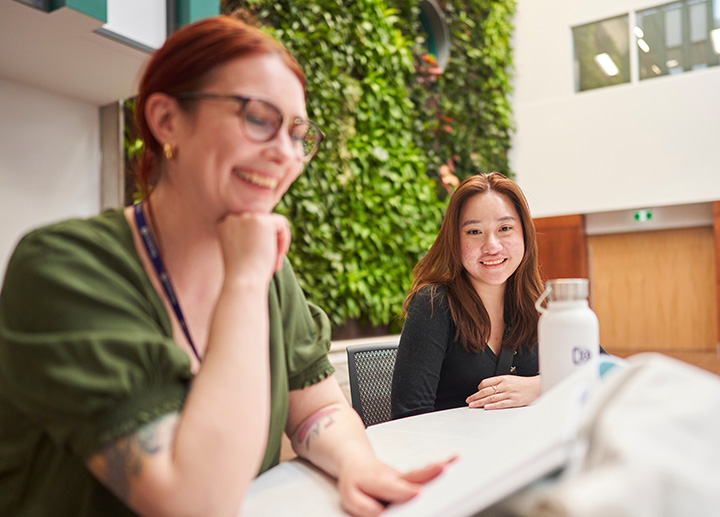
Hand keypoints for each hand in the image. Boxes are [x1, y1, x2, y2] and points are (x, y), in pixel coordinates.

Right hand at [216, 213, 290, 281]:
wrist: (242, 281)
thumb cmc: (243, 274)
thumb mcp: (242, 251)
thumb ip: (250, 237)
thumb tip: (266, 230)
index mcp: (223, 224)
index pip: (249, 226)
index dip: (258, 243)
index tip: (260, 260)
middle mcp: (231, 217)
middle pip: (261, 223)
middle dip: (269, 243)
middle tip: (271, 265)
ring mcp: (245, 217)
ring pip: (272, 223)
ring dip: (276, 243)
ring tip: (275, 262)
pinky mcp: (260, 219)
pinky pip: (281, 223)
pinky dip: (284, 239)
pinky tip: (280, 254)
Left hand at [337, 455, 456, 516]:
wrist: (357, 462)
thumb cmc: (357, 480)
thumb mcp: (350, 497)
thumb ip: (364, 506)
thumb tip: (380, 513)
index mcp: (381, 481)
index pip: (394, 487)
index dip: (405, 490)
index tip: (416, 491)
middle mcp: (397, 477)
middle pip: (414, 475)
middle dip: (428, 474)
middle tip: (441, 469)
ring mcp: (407, 477)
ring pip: (424, 473)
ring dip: (438, 468)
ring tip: (452, 464)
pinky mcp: (414, 478)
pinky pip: (428, 473)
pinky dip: (442, 466)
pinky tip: (453, 461)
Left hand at [466, 375, 540, 409]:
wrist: (537, 387)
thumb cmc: (523, 384)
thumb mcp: (510, 379)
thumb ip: (499, 383)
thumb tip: (486, 388)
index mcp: (503, 378)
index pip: (486, 382)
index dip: (478, 388)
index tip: (474, 393)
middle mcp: (505, 385)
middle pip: (486, 391)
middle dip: (475, 396)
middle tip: (468, 400)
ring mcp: (509, 393)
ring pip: (491, 398)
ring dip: (480, 402)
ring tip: (473, 405)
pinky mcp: (514, 401)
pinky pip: (501, 404)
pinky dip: (492, 406)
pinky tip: (486, 407)